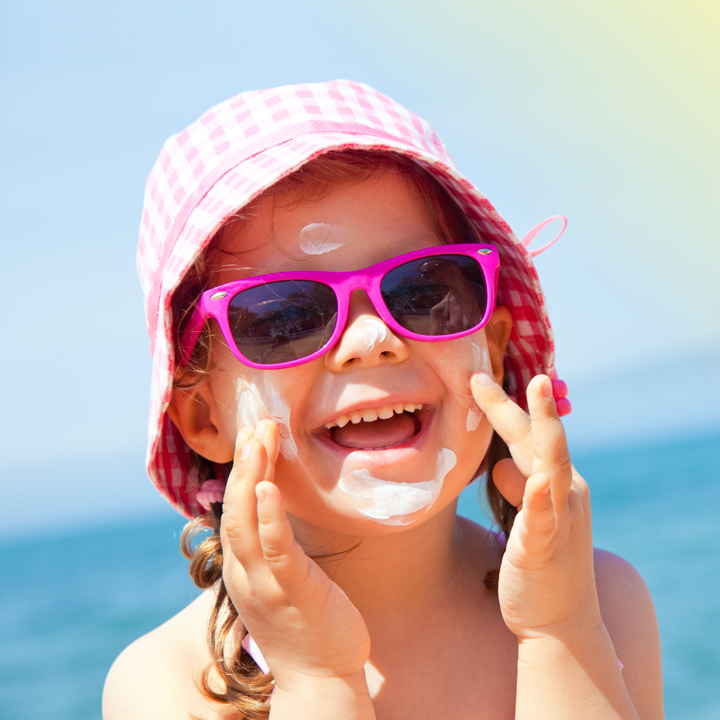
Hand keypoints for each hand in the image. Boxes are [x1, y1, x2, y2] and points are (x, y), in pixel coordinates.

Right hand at [220, 420, 370, 690]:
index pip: (236, 510)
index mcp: (245, 569)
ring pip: (246, 522)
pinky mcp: (293, 592)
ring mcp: (266, 584)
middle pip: (235, 508)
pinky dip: (269, 516)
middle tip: (254, 424)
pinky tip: (268, 486)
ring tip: (258, 439)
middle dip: (243, 463)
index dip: (241, 471)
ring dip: (250, 476)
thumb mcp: (285, 581)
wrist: (320, 681)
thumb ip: (276, 548)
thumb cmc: (308, 626)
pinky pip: (276, 548)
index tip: (252, 437)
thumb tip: (279, 515)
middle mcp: (246, 574)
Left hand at [470, 373, 599, 639]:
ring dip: (545, 426)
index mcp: (556, 482)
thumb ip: (516, 488)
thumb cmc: (540, 563)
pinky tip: (536, 482)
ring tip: (537, 390)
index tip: (477, 378)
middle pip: (538, 437)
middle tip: (482, 374)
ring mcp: (560, 518)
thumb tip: (501, 467)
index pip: (528, 435)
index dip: (504, 406)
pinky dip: (540, 499)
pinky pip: (545, 519)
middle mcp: (565, 492)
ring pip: (551, 464)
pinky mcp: (546, 548)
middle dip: (514, 403)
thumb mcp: (526, 519)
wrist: (561, 621)